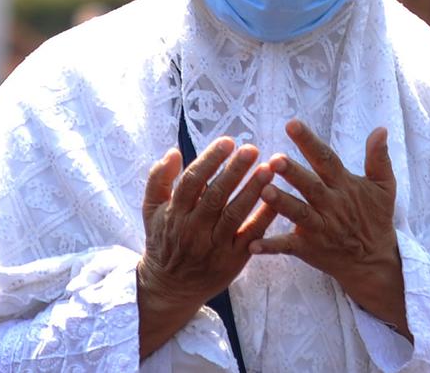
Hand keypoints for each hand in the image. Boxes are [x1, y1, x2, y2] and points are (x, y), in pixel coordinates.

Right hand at [137, 137, 275, 357]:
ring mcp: (215, 246)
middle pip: (215, 196)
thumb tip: (173, 151)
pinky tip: (277, 197)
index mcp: (175, 214)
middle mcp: (194, 230)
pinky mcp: (234, 259)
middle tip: (251, 149)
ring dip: (253, 190)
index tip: (227, 141)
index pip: (192, 182)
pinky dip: (264, 216)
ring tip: (268, 168)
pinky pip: (252, 235)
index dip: (210, 160)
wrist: (170, 288)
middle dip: (234, 171)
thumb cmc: (164, 240)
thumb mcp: (152, 211)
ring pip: (235, 214)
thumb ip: (159, 179)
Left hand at [252, 120, 409, 336]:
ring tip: (265, 192)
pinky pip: (288, 247)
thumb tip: (380, 128)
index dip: (309, 142)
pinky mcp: (309, 249)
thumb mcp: (384, 186)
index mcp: (344, 186)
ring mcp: (319, 228)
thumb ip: (379, 158)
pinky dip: (271, 246)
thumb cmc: (375, 217)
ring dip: (282, 204)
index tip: (291, 124)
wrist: (374, 260)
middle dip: (293, 173)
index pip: (326, 159)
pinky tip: (252, 244)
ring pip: (299, 214)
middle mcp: (331, 205)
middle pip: (311, 186)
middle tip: (275, 159)